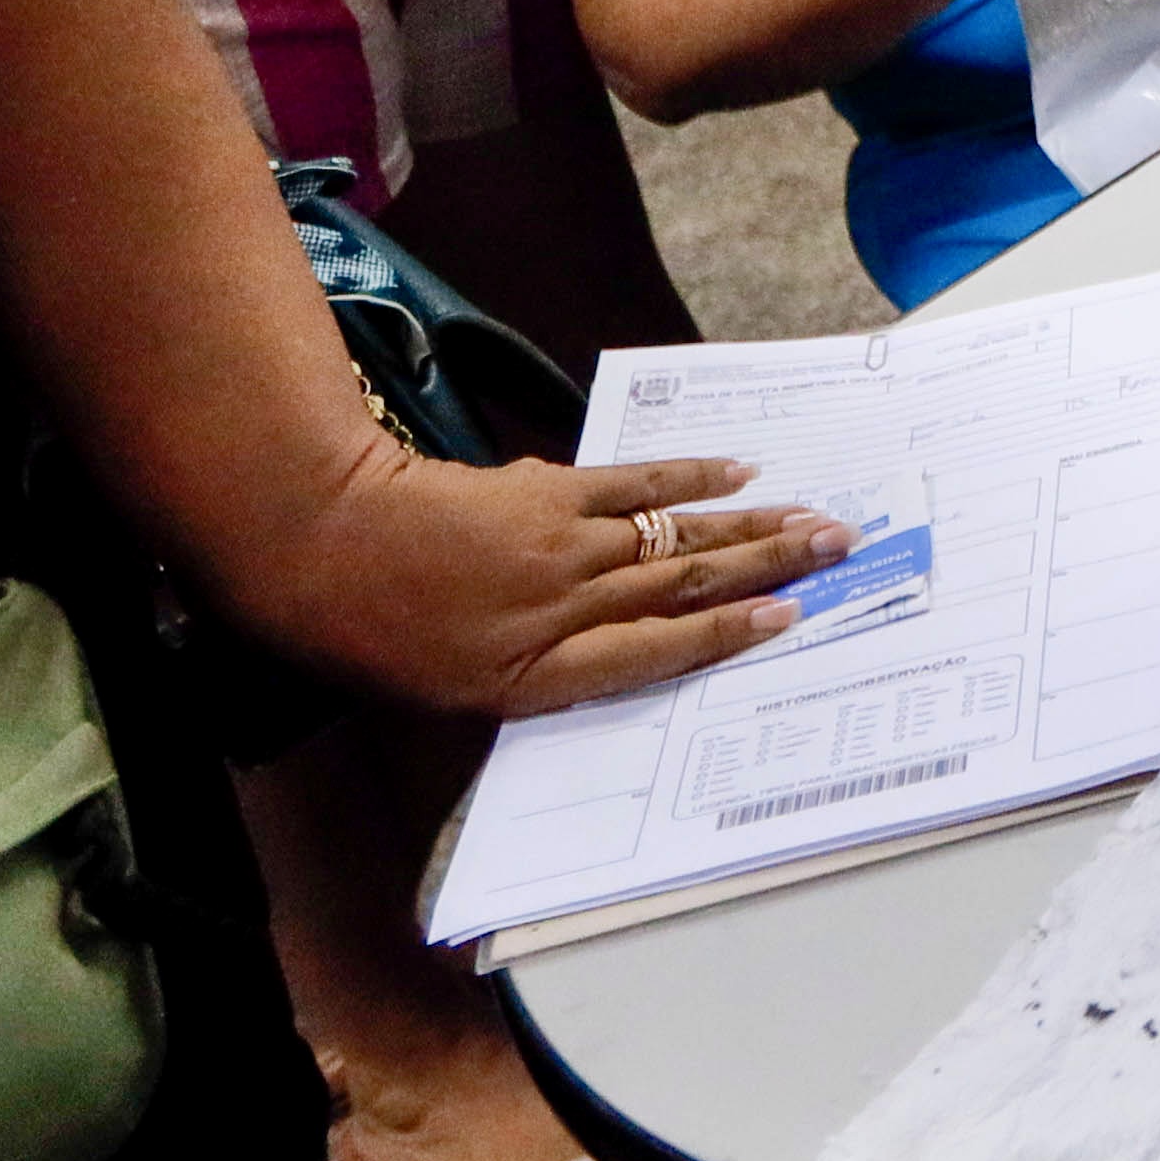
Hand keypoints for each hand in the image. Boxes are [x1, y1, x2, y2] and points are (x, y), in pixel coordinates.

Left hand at [311, 453, 856, 719]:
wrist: (319, 543)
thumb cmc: (374, 634)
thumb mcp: (453, 689)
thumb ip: (539, 671)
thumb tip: (617, 636)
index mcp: (536, 675)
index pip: (656, 653)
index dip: (728, 637)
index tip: (790, 620)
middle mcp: (560, 610)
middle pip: (684, 587)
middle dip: (771, 569)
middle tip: (840, 550)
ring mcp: (558, 545)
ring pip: (674, 537)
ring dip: (752, 526)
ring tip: (814, 518)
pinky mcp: (546, 490)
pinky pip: (634, 485)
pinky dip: (688, 477)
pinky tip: (736, 471)